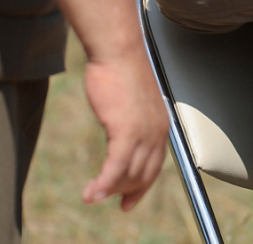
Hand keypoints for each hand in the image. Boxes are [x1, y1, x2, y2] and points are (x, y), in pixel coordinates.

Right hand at [81, 51, 168, 210]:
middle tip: (104, 198)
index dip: (142, 186)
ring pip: (129, 174)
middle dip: (124, 190)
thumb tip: (121, 129)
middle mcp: (158, 131)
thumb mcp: (132, 100)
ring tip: (91, 197)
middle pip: (143, 173)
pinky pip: (116, 167)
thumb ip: (131, 118)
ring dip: (109, 190)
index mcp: (161, 124)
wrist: (118, 51)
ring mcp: (144, 132)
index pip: (155, 165)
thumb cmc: (120, 70)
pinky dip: (103, 183)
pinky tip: (91, 193)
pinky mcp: (126, 130)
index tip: (129, 201)